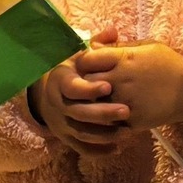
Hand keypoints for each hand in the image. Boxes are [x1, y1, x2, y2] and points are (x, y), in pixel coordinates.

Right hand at [30, 21, 130, 157]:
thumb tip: (113, 31)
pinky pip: (82, 149)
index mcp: (59, 81)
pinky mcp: (67, 139)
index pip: (71, 87)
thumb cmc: (74, 72)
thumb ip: (98, 46)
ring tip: (128, 132)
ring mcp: (61, 124)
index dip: (88, 88)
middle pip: (78, 113)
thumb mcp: (81, 57)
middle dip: (103, 113)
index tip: (108, 86)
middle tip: (126, 111)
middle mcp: (57, 104)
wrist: (53, 94)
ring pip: (82, 133)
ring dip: (105, 135)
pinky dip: (100, 151)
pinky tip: (119, 148)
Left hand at [72, 36, 182, 129]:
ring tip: (102, 99)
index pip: (87, 59)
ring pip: (95, 104)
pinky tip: (113, 113)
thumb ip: (117, 47)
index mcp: (124, 58)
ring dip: (96, 102)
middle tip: (90, 84)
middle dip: (86, 82)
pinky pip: (110, 121)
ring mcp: (127, 102)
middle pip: (87, 82)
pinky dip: (108, 118)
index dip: (84, 62)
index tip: (89, 65)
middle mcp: (122, 80)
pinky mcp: (134, 120)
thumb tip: (93, 45)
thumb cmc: (168, 63)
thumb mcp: (144, 46)